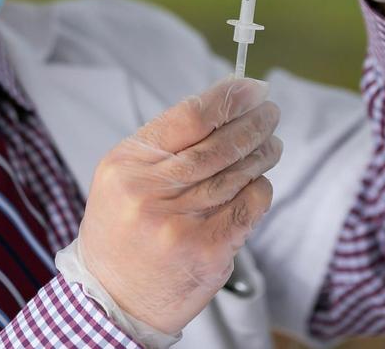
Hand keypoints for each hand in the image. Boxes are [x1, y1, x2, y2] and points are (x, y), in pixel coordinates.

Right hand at [74, 77, 279, 335]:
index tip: (251, 88)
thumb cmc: (123, 229)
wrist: (114, 297)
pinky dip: (260, 189)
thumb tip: (223, 107)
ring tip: (270, 143)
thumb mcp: (123, 177)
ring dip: (262, 153)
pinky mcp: (206, 251)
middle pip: (218, 144)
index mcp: (127, 165)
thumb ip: (164, 145)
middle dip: (253, 123)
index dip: (227, 98)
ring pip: (238, 174)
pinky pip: (248, 207)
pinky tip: (258, 182)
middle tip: (270, 112)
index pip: (188, 117)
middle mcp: (150, 192)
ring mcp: (179, 224)